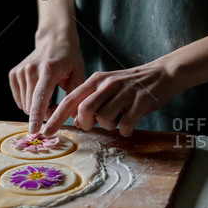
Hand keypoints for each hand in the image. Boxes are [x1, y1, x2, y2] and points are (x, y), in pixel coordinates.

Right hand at [9, 31, 84, 132]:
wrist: (53, 40)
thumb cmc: (68, 58)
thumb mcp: (79, 73)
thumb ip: (75, 95)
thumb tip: (72, 116)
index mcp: (48, 69)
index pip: (40, 97)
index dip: (37, 115)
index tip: (34, 129)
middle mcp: (31, 69)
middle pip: (32, 106)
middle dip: (44, 113)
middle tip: (57, 105)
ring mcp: (20, 72)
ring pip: (25, 106)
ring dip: (37, 108)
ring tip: (49, 96)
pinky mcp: (13, 74)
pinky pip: (20, 100)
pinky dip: (29, 102)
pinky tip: (39, 92)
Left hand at [43, 59, 176, 137]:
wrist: (162, 74)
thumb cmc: (130, 86)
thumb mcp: (106, 89)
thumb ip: (89, 102)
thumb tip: (75, 121)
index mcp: (96, 81)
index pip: (69, 100)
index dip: (56, 118)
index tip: (45, 133)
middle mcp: (108, 84)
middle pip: (85, 110)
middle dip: (86, 123)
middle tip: (95, 124)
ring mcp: (125, 93)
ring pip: (105, 119)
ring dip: (109, 126)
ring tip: (118, 119)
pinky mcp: (141, 102)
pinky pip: (125, 125)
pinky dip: (125, 130)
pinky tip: (129, 124)